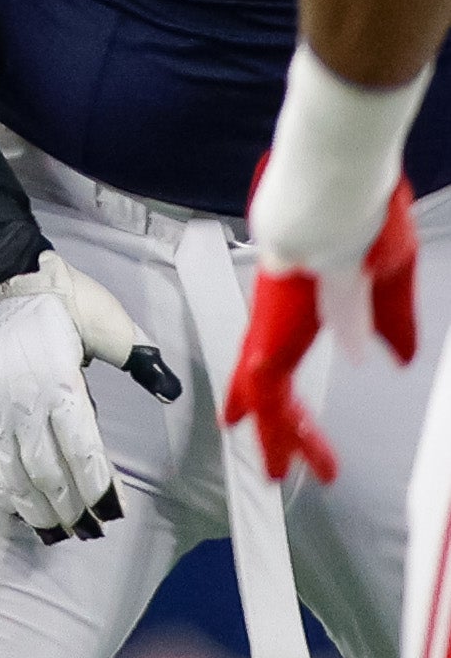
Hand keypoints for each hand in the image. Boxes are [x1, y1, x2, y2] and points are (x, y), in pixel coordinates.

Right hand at [0, 251, 177, 539]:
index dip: (99, 491)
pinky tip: (11, 502)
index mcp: (59, 388)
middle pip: (47, 476)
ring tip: (51, 531)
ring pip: (12, 476)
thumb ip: (140, 359)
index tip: (113, 516)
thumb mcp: (108, 323)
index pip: (82, 456)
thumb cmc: (53, 298)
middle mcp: (22, 408)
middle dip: (70, 510)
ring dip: (33, 509)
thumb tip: (171, 390)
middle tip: (87, 533)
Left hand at [229, 185, 422, 484]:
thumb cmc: (358, 210)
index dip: (280, 392)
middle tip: (282, 467)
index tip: (284, 420)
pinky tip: (269, 444)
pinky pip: (261, 384)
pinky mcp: (271, 327)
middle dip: (280, 427)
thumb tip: (395, 358)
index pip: (285, 359)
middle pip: (271, 385)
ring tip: (281, 471)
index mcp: (305, 302)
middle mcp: (282, 316)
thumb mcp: (389, 275)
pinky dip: (268, 419)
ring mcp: (273, 322)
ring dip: (275, 433)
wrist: (334, 186)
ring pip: (264, 392)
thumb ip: (389, 320)